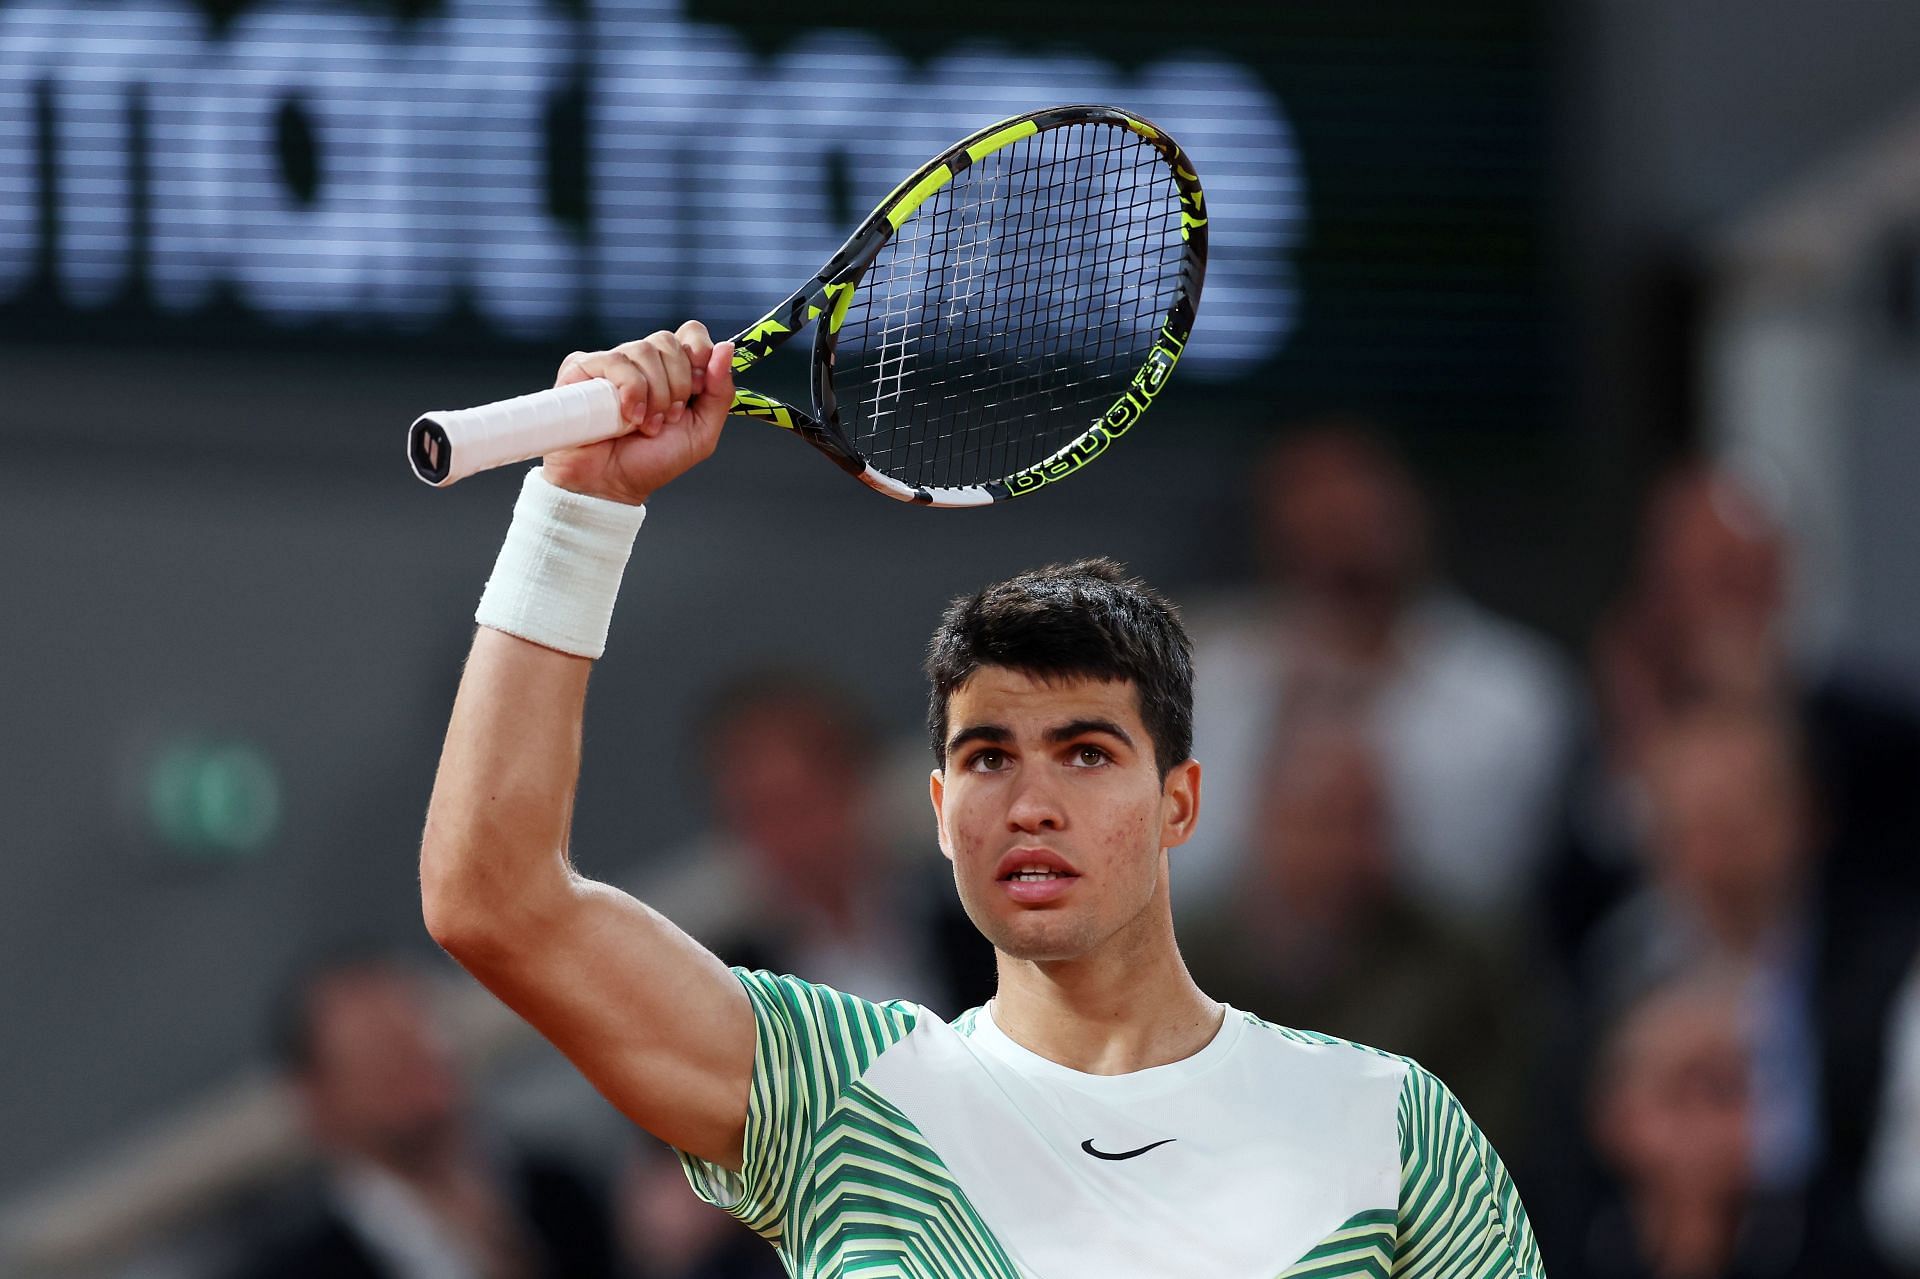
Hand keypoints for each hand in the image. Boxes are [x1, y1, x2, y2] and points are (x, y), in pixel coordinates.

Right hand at [540, 322, 734, 505]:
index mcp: (672, 371)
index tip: (699, 386)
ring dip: (654, 395)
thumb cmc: (650, 462)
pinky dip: (630, 391)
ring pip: (644, 350)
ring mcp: (611, 363)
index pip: (690, 333)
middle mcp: (642, 362)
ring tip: (645, 425)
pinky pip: (616, 361)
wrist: (611, 485)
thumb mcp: (701, 432)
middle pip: (669, 341)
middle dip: (677, 384)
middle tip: (668, 418)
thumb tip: (726, 348)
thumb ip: (720, 392)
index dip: (699, 352)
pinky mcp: (582, 368)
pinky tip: (627, 417)